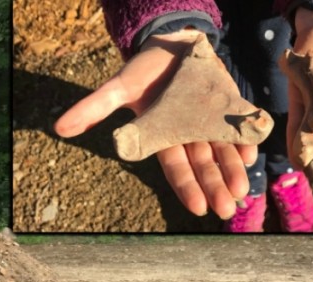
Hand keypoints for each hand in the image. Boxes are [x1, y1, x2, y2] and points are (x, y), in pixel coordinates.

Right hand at [54, 31, 257, 219]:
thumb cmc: (143, 70)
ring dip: (233, 171)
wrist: (171, 42)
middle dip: (215, 186)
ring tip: (242, 191)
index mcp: (164, 136)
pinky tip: (253, 156)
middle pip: (204, 166)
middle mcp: (188, 134)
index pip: (177, 168)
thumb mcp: (119, 87)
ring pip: (223, 152)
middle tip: (227, 209)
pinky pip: (240, 128)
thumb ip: (94, 108)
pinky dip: (246, 142)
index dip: (188, 187)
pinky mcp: (227, 106)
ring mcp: (210, 121)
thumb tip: (59, 129)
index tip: (200, 207)